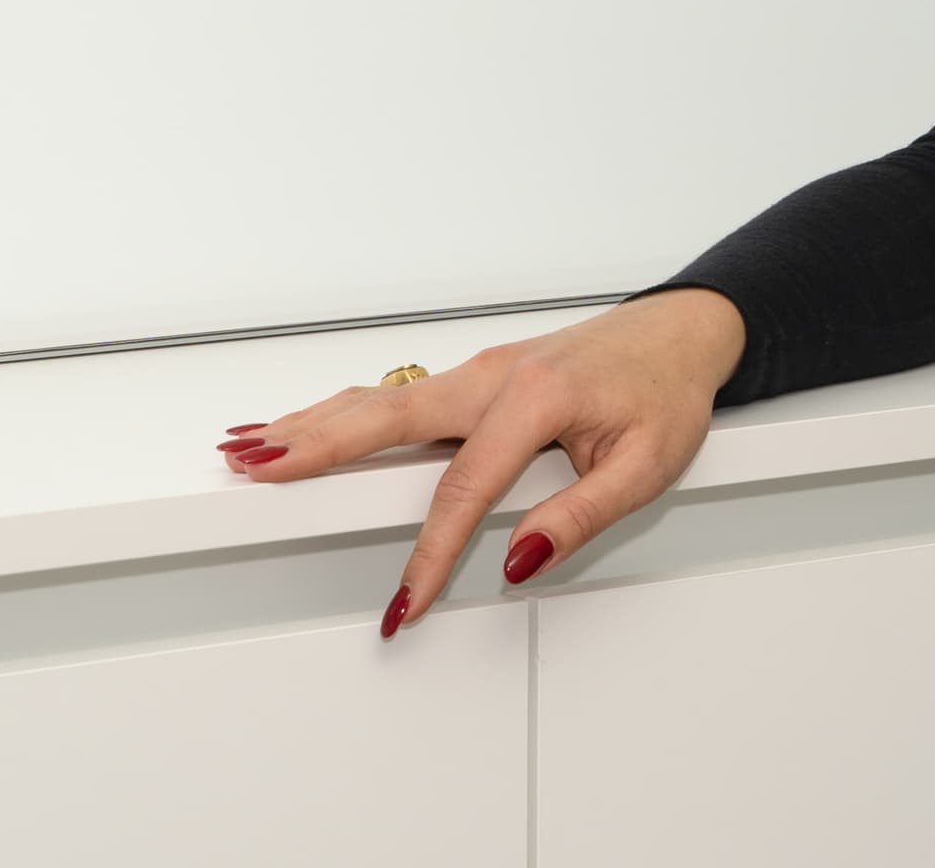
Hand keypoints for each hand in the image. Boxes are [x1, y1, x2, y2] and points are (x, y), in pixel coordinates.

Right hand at [212, 288, 747, 637]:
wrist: (683, 331)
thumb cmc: (667, 392)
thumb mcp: (647, 466)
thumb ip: (578, 516)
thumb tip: (516, 559)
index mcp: (533, 399)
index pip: (463, 490)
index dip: (430, 555)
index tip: (405, 604)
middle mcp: (493, 377)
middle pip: (385, 416)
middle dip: (315, 444)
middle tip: (253, 467)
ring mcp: (480, 371)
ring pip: (381, 399)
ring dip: (315, 421)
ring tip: (252, 444)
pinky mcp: (478, 377)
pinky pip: (399, 396)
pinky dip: (345, 411)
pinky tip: (312, 424)